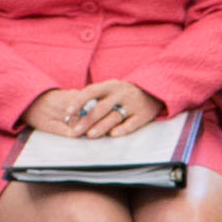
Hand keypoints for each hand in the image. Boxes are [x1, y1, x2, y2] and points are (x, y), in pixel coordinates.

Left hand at [26, 82, 161, 139]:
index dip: (79, 102)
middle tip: (75, 131)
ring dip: (102, 126)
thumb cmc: (123, 94)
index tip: (68, 112)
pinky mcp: (143, 115)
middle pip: (101, 107)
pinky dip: (122, 129)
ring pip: (115, 116)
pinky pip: (132, 123)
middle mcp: (121, 93)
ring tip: (90, 135)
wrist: (153, 92)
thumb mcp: (110, 90)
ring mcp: (132, 104)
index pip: (91, 91)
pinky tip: (113, 135)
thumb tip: (72, 114)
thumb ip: (94, 99)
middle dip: (87, 120)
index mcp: (110, 85)